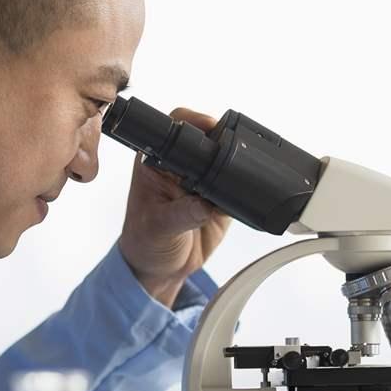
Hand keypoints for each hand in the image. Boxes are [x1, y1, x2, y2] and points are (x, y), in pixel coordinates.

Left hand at [117, 108, 231, 307]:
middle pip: (210, 138)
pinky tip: (244, 200)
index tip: (212, 127)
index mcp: (157, 162)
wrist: (161, 269)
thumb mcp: (157, 228)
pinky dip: (246, 192)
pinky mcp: (222, 198)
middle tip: (232, 158)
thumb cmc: (145, 243)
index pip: (176, 126)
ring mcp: (204, 181)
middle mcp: (182, 166)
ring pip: (227, 161)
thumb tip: (205, 205)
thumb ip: (181, 214)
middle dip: (225, 143)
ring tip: (237, 183)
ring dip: (237, 168)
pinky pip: (239, 188)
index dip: (196, 121)